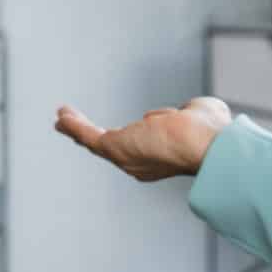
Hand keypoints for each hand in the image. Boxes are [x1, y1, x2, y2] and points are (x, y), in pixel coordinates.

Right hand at [54, 98, 234, 181]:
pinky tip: (62, 115)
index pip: (140, 145)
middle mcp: (140, 162)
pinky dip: (74, 125)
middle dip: (91, 136)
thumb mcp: (200, 114)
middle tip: (76, 128)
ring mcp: (125, 157)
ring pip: (95, 141)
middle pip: (110, 147)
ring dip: (76, 128)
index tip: (124, 128)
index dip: (133, 134)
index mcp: (162, 157)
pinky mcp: (114, 147)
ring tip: (62, 118)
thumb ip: (191, 111)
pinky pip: (89, 136)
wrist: (205, 144)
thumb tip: (186, 109)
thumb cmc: (210, 131)